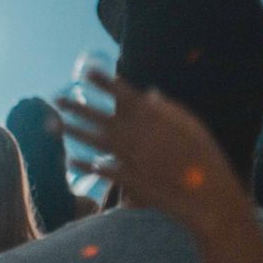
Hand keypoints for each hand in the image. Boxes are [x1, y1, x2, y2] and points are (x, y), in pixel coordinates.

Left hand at [55, 73, 249, 242]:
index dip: (104, 82)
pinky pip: (103, 168)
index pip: (122, 93)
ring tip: (55, 123)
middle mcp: (137, 134)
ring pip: (96, 140)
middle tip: (56, 98)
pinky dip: (86, 164)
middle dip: (78, 106)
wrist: (207, 190)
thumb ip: (167, 108)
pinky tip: (71, 159)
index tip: (86, 71)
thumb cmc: (204, 154)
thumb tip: (150, 93)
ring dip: (74, 131)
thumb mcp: (190, 124)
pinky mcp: (129, 178)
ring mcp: (131, 157)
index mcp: (154, 117)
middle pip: (101, 116)